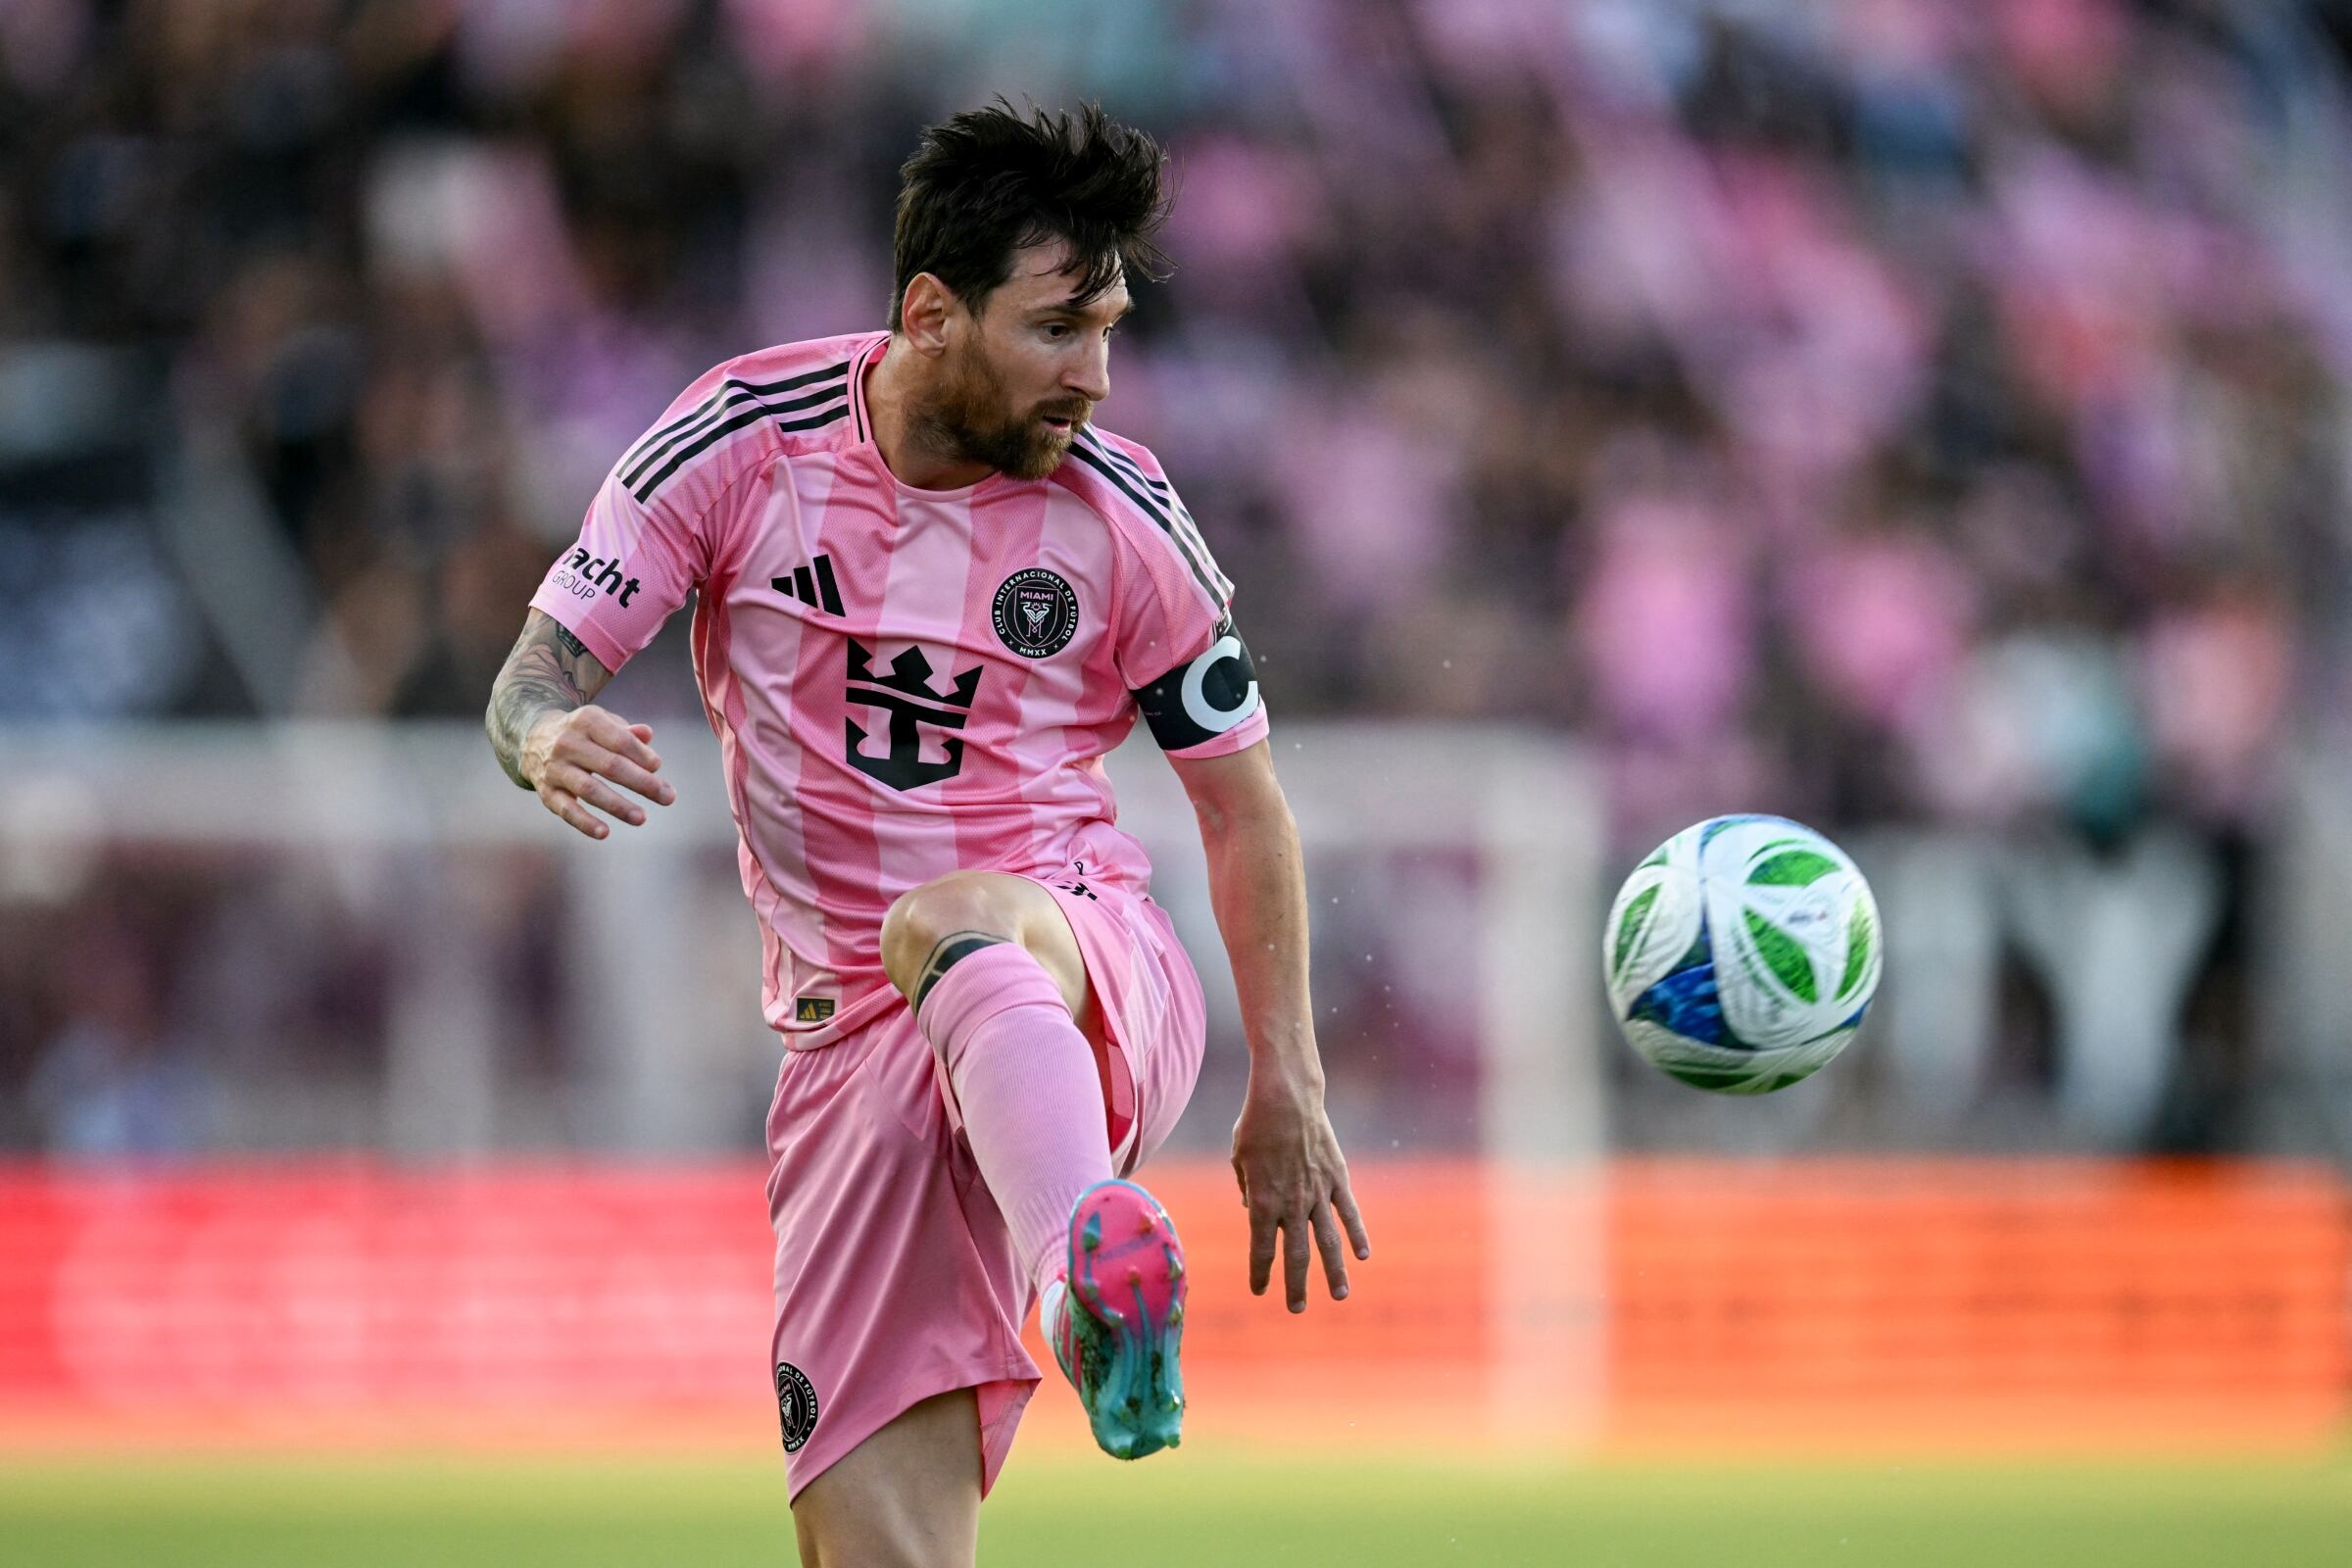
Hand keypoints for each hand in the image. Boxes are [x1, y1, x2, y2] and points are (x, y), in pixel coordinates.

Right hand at [520, 706, 674, 839]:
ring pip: (589, 789)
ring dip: (618, 806)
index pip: (619, 740)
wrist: (533, 739)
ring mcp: (555, 769)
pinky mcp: (546, 792)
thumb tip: (647, 735)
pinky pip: (566, 809)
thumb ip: (627, 732)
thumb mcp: (603, 723)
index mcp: (586, 721)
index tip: (657, 767)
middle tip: (668, 797)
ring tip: (642, 818)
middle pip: (609, 766)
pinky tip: (604, 833)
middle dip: (642, 783)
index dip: (640, 754)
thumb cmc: (585, 733)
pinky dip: (584, 822)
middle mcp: (568, 744)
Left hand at [1230, 1077, 1370, 1312]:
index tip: (1259, 1289)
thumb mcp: (1239, 1158)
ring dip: (1333, 1271)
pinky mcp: (1337, 1178)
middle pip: (1295, 1254)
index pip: (1260, 1248)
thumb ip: (1246, 1188)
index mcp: (1261, 1201)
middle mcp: (1290, 1203)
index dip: (1260, 1272)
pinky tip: (1362, 1255)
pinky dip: (1357, 1234)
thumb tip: (1250, 1210)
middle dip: (1295, 1284)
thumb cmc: (1256, 1124)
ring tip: (1338, 1295)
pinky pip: (1348, 1212)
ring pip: (1327, 1241)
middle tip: (1297, 1308)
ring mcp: (1317, 1192)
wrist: (1286, 1096)